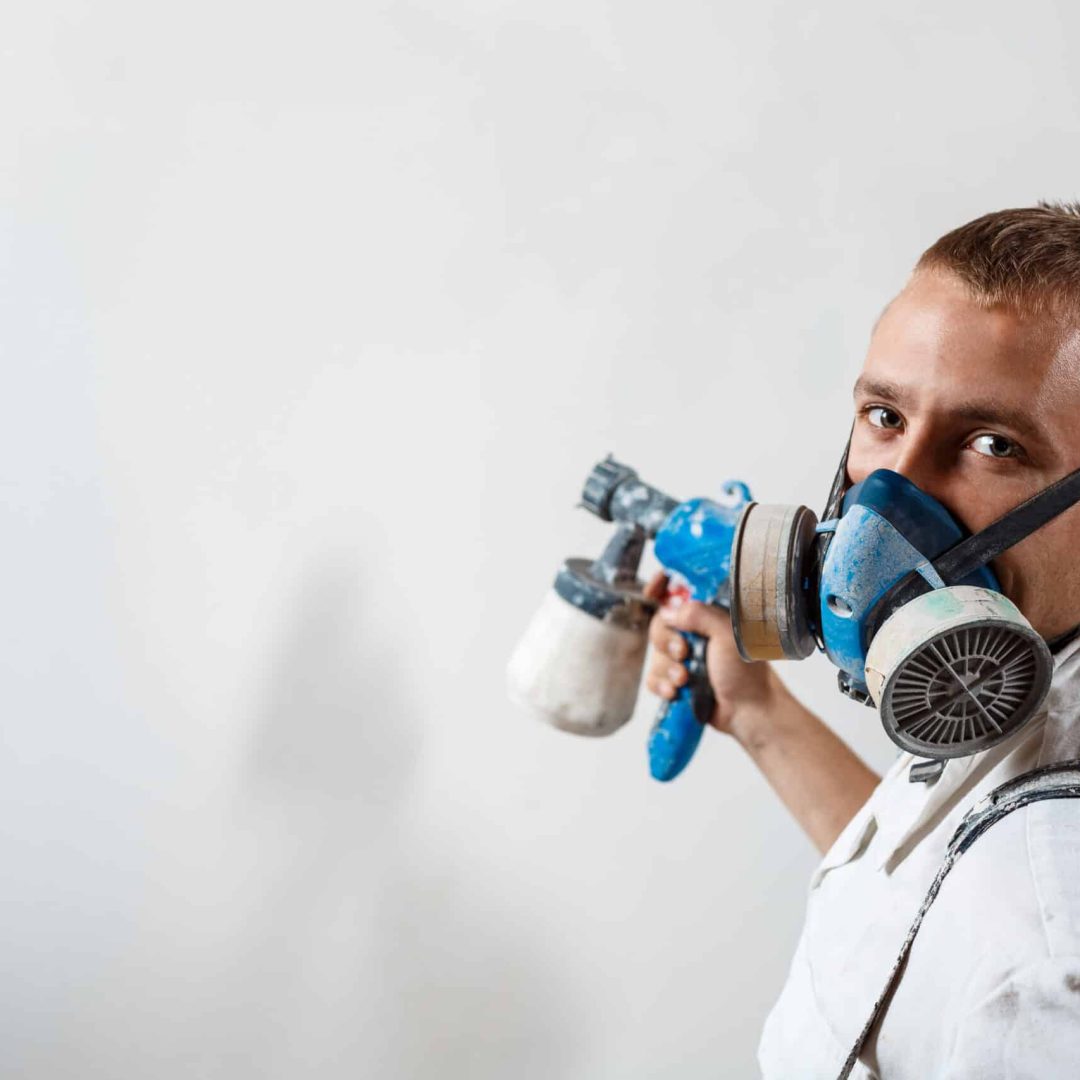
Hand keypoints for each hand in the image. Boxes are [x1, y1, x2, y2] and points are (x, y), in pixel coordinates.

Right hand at [643, 571, 776, 735]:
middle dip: (667, 641)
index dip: (662, 586)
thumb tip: (669, 611)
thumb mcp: (728, 634)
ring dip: (668, 668)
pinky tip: (675, 692)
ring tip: (685, 679)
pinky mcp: (676, 679)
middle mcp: (695, 632)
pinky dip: (661, 685)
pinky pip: (653, 676)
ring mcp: (684, 657)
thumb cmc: (747, 672)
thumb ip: (699, 615)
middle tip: (684, 653)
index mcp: (709, 614)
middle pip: (660, 624)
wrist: (749, 712)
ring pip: (656, 653)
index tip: (652, 592)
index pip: (679, 590)